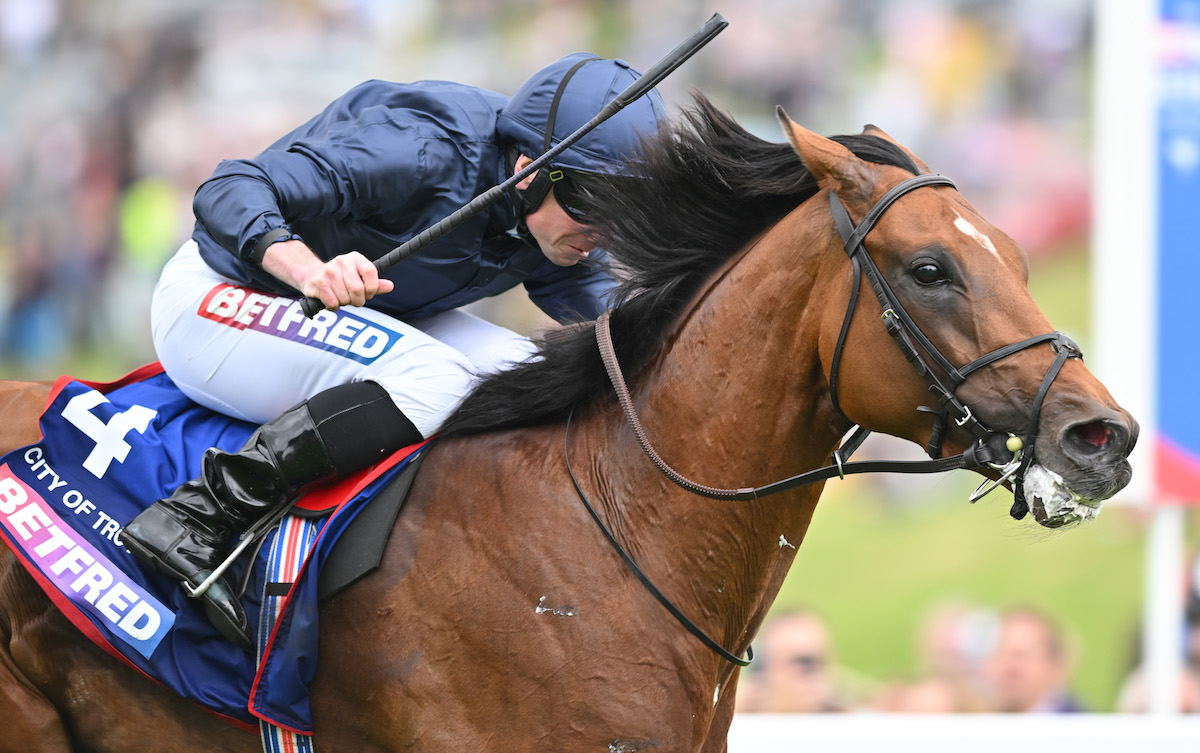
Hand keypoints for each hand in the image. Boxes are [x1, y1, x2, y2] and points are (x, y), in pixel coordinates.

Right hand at [262, 240, 394, 310]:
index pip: (371, 273)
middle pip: (358, 290)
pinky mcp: (318, 282)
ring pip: (345, 299)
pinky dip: (334, 306)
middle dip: (358, 300)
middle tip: (353, 299)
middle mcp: (342, 261)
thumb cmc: (341, 278)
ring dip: (344, 303)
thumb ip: (375, 283)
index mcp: (355, 258)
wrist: (312, 275)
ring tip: (339, 296)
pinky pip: (333, 303)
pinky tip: (331, 299)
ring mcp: (329, 271)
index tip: (368, 293)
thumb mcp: (359, 277)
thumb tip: (390, 286)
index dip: (372, 288)